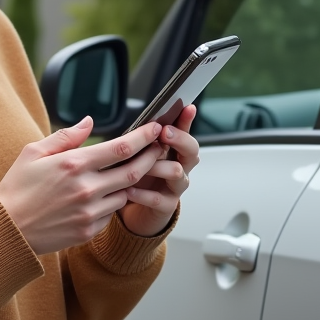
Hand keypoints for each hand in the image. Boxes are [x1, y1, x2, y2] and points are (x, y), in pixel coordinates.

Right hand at [0, 118, 165, 254]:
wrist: (7, 230)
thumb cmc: (17, 188)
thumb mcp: (33, 153)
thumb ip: (65, 137)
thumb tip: (90, 122)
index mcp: (73, 165)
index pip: (121, 148)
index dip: (143, 137)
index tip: (154, 129)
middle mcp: (86, 189)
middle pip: (134, 170)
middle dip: (151, 156)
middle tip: (159, 147)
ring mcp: (90, 212)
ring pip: (125, 193)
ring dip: (132, 182)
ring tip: (133, 170)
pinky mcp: (89, 230)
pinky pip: (111, 213)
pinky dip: (113, 201)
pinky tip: (105, 195)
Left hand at [119, 104, 199, 236]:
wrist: (136, 211)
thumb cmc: (139, 177)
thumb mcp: (140, 154)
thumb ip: (144, 138)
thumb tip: (142, 119)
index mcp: (174, 151)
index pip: (186, 131)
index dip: (188, 119)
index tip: (186, 108)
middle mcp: (180, 167)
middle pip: (191, 150)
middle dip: (180, 139)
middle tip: (165, 133)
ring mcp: (175, 187)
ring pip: (176, 172)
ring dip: (157, 165)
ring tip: (139, 165)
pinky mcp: (166, 206)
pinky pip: (158, 198)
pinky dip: (142, 194)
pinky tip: (128, 190)